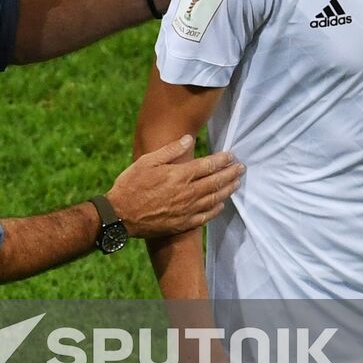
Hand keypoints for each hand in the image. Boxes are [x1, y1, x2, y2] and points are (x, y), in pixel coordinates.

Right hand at [107, 135, 242, 237]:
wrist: (120, 215)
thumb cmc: (131, 184)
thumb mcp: (147, 161)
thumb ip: (170, 150)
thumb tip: (189, 138)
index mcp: (179, 175)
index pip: (208, 165)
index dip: (222, 160)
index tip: (232, 155)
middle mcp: (187, 193)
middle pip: (216, 182)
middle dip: (231, 173)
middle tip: (242, 168)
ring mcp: (186, 210)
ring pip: (214, 199)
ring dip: (228, 190)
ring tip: (237, 183)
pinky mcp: (182, 224)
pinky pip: (205, 216)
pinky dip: (216, 209)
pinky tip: (222, 204)